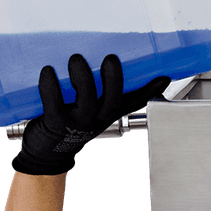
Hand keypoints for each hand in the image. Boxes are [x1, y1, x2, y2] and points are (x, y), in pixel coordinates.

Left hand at [12, 53, 169, 175]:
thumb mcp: (95, 108)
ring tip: (76, 58)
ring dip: (82, 77)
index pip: (135, 101)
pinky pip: (54, 104)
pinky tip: (48, 70)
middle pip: (113, 100)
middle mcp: (97, 117)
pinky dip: (50, 86)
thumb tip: (128, 65)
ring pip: (86, 100)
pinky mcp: (54, 123)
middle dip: (113, 79)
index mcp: (109, 111)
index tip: (163, 76)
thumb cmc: (72, 122)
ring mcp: (77, 121)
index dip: (150, 90)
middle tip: (110, 57)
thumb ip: (108, 88)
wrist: (47, 152)